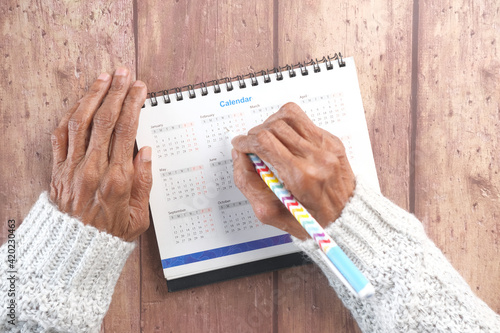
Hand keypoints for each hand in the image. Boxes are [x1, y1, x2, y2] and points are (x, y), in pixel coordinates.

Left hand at [49, 68, 151, 240]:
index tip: (139, 89)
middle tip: (124, 74)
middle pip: (105, 119)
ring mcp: (73, 167)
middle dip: (116, 92)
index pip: (127, 131)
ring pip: (81, 121)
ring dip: (92, 96)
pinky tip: (80, 102)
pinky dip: (70, 115)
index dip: (133, 105)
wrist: (75, 249)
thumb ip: (144, 182)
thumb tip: (145, 152)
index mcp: (117, 179)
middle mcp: (93, 168)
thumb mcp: (139, 216)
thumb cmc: (110, 234)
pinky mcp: (58, 169)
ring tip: (103, 78)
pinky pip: (61, 135)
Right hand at [231, 102, 355, 239]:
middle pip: (274, 126)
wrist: (345, 220)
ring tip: (268, 137)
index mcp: (300, 177)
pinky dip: (289, 127)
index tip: (240, 145)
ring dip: (271, 123)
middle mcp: (316, 158)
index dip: (246, 141)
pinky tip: (286, 141)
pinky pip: (305, 122)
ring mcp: (327, 147)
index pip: (265, 142)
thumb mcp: (270, 212)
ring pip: (290, 115)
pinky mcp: (333, 142)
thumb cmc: (310, 221)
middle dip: (256, 133)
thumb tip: (239, 156)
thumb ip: (248, 183)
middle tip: (251, 145)